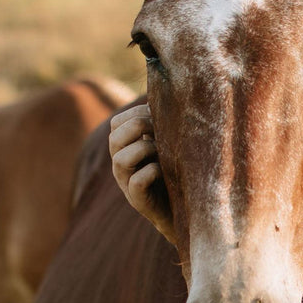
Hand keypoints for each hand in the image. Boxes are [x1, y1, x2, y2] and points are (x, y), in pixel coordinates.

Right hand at [107, 103, 171, 236]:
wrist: (187, 211)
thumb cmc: (179, 171)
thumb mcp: (170, 144)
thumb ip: (164, 124)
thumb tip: (175, 91)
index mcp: (125, 148)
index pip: (117, 123)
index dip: (136, 113)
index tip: (159, 115)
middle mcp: (121, 165)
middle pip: (114, 137)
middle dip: (139, 127)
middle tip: (161, 130)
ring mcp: (127, 184)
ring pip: (120, 159)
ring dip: (144, 149)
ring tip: (162, 151)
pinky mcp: (139, 201)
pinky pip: (136, 182)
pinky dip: (150, 171)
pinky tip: (164, 169)